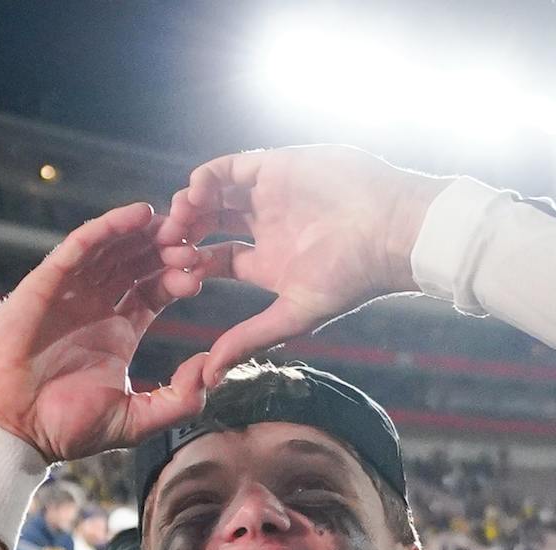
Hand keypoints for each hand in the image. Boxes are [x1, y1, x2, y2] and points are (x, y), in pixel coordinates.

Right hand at [0, 203, 209, 459]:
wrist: (14, 428)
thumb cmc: (66, 428)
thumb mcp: (136, 420)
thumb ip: (179, 401)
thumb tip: (209, 368)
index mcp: (120, 329)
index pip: (157, 288)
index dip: (180, 275)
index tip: (204, 271)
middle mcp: (98, 304)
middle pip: (139, 261)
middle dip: (168, 248)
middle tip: (195, 241)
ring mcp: (72, 290)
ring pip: (114, 246)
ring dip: (145, 233)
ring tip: (174, 224)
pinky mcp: (47, 282)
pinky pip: (81, 245)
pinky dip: (109, 226)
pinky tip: (139, 214)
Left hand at [157, 146, 451, 379]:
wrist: (390, 231)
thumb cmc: (352, 278)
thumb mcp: (293, 316)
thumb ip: (248, 339)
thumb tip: (208, 376)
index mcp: (265, 262)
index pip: (213, 260)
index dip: (189, 266)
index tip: (170, 277)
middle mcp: (263, 226)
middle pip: (206, 225)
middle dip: (182, 234)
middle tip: (165, 246)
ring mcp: (267, 194)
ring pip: (211, 195)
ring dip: (189, 206)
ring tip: (179, 220)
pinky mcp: (273, 166)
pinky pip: (226, 168)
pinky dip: (204, 178)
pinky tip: (196, 194)